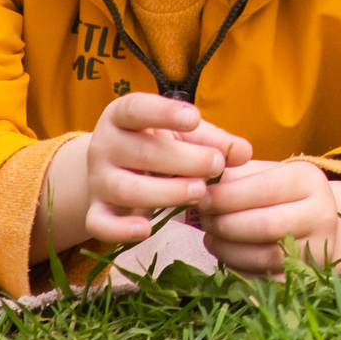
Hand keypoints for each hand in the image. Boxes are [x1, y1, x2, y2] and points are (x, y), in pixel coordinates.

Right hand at [57, 93, 252, 251]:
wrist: (117, 171)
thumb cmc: (160, 145)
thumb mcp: (183, 134)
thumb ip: (213, 140)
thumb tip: (244, 152)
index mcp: (123, 116)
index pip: (136, 108)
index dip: (164, 112)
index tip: (195, 118)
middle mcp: (104, 146)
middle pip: (139, 152)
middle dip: (182, 159)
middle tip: (216, 164)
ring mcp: (98, 180)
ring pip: (126, 189)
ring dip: (166, 192)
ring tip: (200, 191)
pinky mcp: (96, 211)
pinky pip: (100, 224)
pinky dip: (121, 230)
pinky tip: (147, 230)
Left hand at [195, 158, 340, 274]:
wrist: (315, 221)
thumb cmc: (279, 193)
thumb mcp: (264, 173)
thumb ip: (234, 175)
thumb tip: (199, 184)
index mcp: (309, 180)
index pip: (265, 189)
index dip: (227, 197)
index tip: (201, 199)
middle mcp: (321, 214)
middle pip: (266, 225)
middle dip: (225, 225)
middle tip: (204, 220)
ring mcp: (317, 249)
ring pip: (264, 257)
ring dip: (227, 249)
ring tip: (212, 237)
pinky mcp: (307, 275)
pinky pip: (266, 280)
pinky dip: (239, 270)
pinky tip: (227, 256)